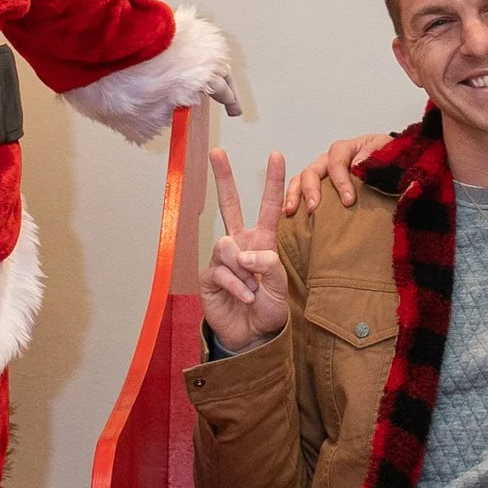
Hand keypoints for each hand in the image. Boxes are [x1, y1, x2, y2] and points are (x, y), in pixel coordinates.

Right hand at [202, 133, 289, 350]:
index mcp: (261, 241)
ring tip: (253, 290)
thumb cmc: (269, 308)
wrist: (252, 336)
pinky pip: (222, 271)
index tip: (276, 155)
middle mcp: (240, 244)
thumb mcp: (279, 285)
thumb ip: (268, 264)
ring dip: (244, 271)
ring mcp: (222, 259)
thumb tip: (245, 252)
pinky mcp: (209, 276)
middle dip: (223, 177)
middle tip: (218, 151)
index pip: (269, 207)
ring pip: (227, 246)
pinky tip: (245, 298)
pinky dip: (237, 286)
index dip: (274, 182)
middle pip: (229, 205)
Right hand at [282, 134, 384, 219]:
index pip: (337, 162)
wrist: (388, 166)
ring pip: (300, 179)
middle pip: (312, 170)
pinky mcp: (318, 186)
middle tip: (314, 208)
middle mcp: (328, 159)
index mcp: (345, 149)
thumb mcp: (385, 151)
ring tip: (292, 212)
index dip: (341, 181)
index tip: (348, 200)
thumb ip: (374, 156)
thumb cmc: (385, 159)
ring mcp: (321, 172)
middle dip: (311, 189)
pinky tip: (289, 216)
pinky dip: (292, 200)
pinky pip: (299, 189)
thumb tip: (357, 165)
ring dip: (295, 195)